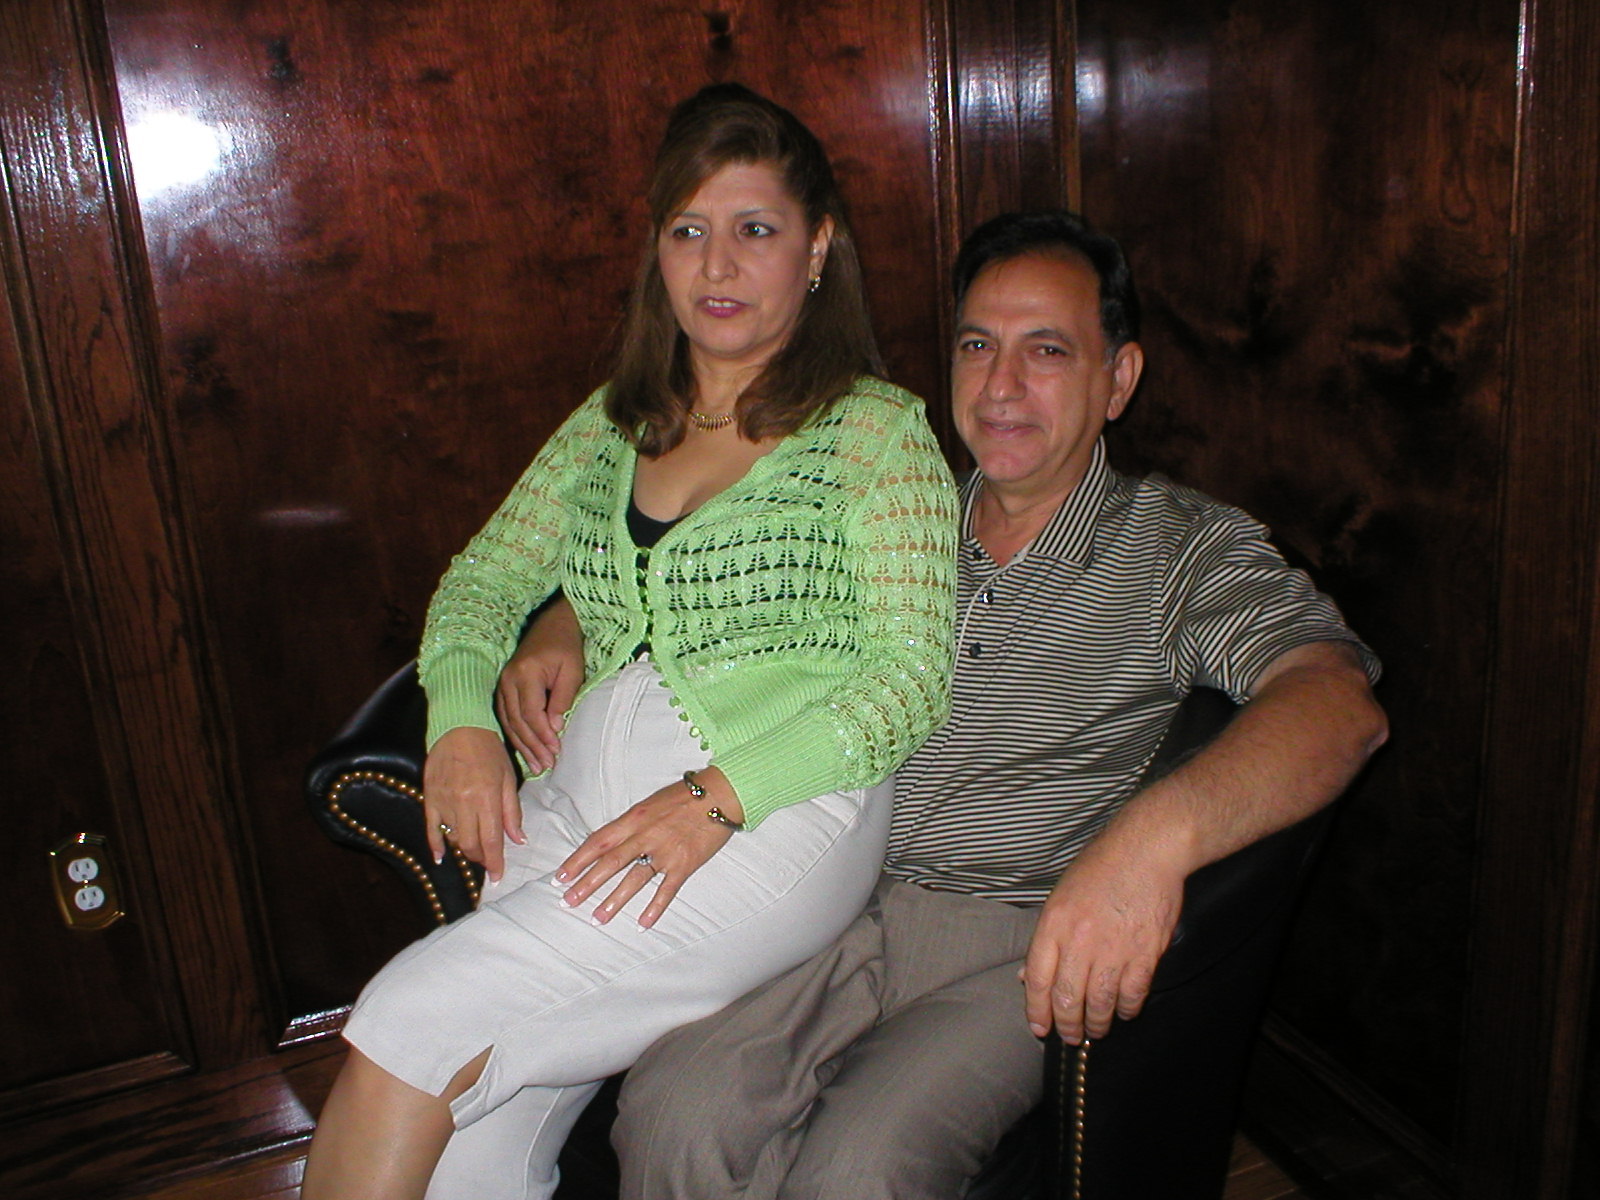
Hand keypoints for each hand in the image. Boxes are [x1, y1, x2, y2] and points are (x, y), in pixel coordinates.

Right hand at [424, 726, 522, 881]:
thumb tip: (517, 840)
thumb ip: (512, 811)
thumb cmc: (489, 751)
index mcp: (487, 798)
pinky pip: (430, 828)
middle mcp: (464, 803)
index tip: (498, 876)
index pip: (492, 840)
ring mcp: (444, 801)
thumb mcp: (508, 778)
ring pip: (453, 838)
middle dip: (481, 858)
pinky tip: (440, 857)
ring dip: (464, 849)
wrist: (459, 728)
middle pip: (471, 844)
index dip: (495, 862)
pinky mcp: (430, 797)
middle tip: (488, 861)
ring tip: (473, 851)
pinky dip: (435, 845)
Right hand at [496, 596, 584, 773]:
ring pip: (508, 722)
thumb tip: (555, 728)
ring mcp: (502, 683)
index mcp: (525, 673)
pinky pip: (506, 716)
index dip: (542, 735)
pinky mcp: (503, 687)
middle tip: (546, 766)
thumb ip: (562, 698)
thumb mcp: (572, 670)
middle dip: (532, 746)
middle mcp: (508, 680)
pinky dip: (515, 734)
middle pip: (517, 721)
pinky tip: (524, 749)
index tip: (555, 751)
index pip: (531, 713)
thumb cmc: (566, 646)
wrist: (552, 623)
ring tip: (536, 765)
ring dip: (522, 745)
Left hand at [554, 768, 742, 927]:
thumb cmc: (685, 797)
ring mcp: (665, 851)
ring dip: (614, 900)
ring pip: (634, 879)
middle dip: (586, 884)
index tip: (560, 877)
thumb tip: (611, 843)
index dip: (577, 860)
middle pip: (610, 863)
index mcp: (633, 819)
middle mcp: (645, 836)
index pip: (598, 841)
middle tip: (568, 902)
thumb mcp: (650, 804)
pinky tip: (642, 923)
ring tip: (598, 918)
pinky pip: (666, 890)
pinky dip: (655, 908)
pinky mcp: (684, 864)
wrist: (719, 794)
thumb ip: (631, 824)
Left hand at [1021, 833, 1184, 1043]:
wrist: (1146, 850)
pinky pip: (1133, 993)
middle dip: (1067, 1025)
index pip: (1038, 979)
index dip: (1036, 1010)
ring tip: (1096, 1030)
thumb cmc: (1101, 868)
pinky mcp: (1145, 953)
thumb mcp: (1061, 896)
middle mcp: (1081, 940)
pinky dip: (1127, 1009)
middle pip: (1067, 998)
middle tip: (1070, 1036)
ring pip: (1099, 1003)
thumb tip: (1028, 975)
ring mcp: (1114, 948)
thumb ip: (1046, 938)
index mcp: (1054, 924)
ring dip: (1096, 1023)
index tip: (1040, 1027)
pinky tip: (1124, 1011)